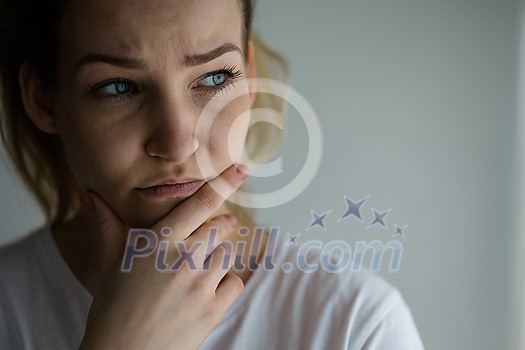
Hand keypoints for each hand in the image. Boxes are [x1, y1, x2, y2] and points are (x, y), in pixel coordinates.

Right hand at [78, 164, 247, 349]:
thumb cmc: (112, 309)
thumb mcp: (111, 265)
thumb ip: (109, 227)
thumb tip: (90, 196)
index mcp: (157, 244)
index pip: (198, 204)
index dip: (224, 183)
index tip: (243, 170)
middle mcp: (182, 259)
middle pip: (218, 226)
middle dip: (220, 224)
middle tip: (216, 229)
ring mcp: (200, 285)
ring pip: (226, 254)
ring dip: (217, 258)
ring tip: (196, 272)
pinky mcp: (212, 310)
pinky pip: (234, 283)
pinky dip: (225, 285)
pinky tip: (205, 293)